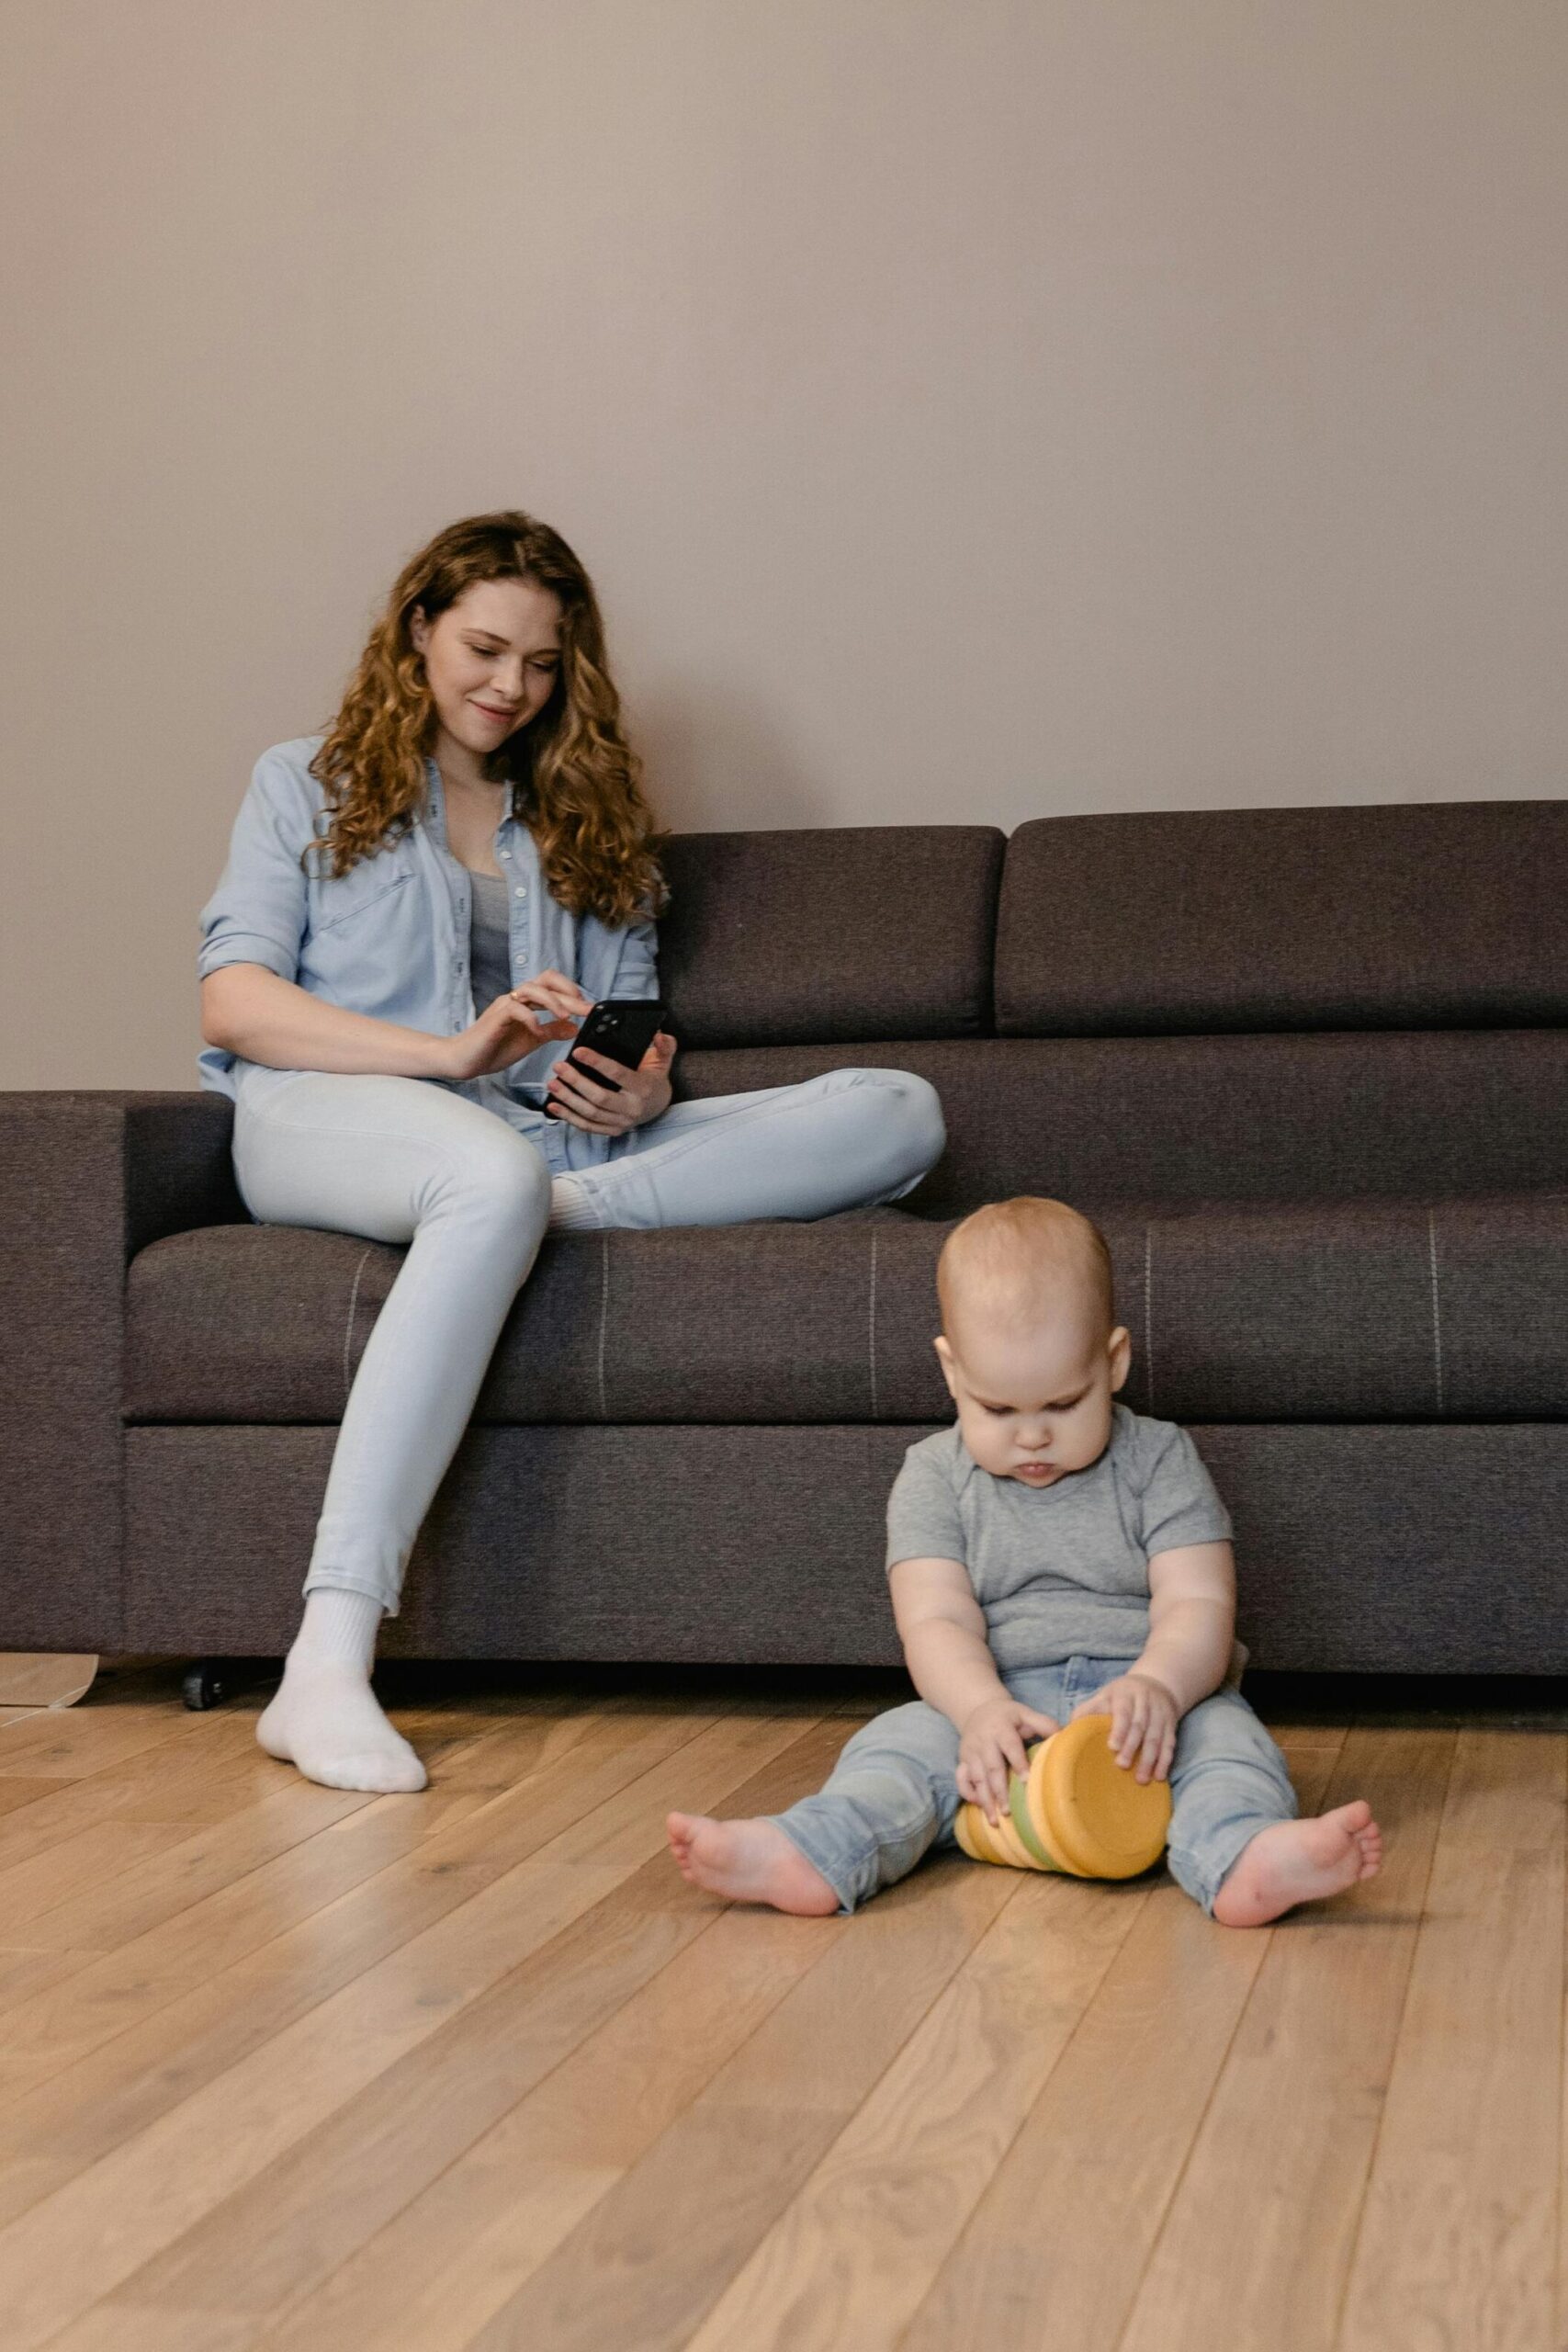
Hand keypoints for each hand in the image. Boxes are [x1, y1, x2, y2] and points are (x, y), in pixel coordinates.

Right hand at [432, 970, 590, 1081]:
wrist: (464, 1060)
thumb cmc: (494, 1049)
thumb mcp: (531, 1041)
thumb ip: (551, 1031)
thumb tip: (575, 1027)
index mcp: (526, 1002)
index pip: (552, 985)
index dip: (572, 992)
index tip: (589, 1008)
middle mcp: (516, 998)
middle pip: (546, 981)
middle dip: (570, 994)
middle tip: (588, 1009)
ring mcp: (505, 1006)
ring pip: (532, 989)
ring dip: (553, 1001)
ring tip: (566, 1016)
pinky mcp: (495, 1018)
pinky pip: (516, 1010)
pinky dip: (531, 1019)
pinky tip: (538, 1032)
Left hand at [546, 1030, 677, 1135]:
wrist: (659, 1106)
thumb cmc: (654, 1079)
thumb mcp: (663, 1061)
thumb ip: (665, 1046)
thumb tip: (660, 1035)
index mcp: (643, 1088)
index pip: (617, 1074)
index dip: (597, 1062)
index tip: (578, 1052)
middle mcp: (632, 1108)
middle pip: (599, 1097)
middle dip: (576, 1081)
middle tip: (559, 1067)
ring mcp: (621, 1122)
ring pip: (590, 1113)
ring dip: (568, 1099)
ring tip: (552, 1083)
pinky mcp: (612, 1130)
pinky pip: (587, 1126)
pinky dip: (568, 1117)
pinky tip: (553, 1105)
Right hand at [957, 1696, 1060, 1822]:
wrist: (977, 1708)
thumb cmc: (1007, 1715)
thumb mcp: (1024, 1712)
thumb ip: (1043, 1723)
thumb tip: (1065, 1736)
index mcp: (1001, 1728)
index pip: (1010, 1746)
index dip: (1018, 1762)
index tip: (1026, 1781)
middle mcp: (983, 1741)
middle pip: (992, 1768)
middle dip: (1000, 1791)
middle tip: (1009, 1812)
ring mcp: (970, 1752)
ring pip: (976, 1778)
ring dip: (985, 1799)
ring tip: (994, 1820)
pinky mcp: (961, 1760)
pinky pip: (961, 1778)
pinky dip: (967, 1792)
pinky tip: (978, 1805)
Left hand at [1070, 1673, 1178, 1783]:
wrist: (1157, 1683)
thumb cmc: (1122, 1695)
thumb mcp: (1104, 1696)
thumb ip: (1086, 1711)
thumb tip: (1064, 1731)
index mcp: (1125, 1694)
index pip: (1123, 1712)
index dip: (1119, 1730)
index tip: (1112, 1747)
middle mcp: (1145, 1702)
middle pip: (1140, 1726)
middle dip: (1132, 1747)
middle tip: (1122, 1767)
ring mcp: (1161, 1714)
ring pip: (1157, 1737)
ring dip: (1150, 1759)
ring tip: (1141, 1779)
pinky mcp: (1171, 1725)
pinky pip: (1170, 1744)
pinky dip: (1165, 1761)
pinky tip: (1159, 1776)